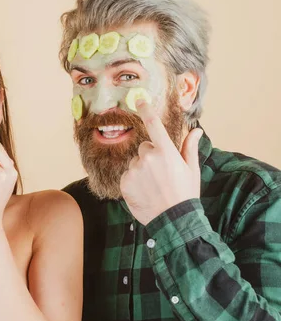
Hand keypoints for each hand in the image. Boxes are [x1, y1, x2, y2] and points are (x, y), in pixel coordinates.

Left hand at [120, 100, 202, 224]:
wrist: (173, 220)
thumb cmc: (185, 194)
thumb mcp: (191, 169)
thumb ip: (189, 147)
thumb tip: (196, 129)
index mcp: (166, 152)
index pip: (153, 125)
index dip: (146, 110)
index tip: (139, 99)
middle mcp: (148, 157)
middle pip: (145, 147)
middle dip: (151, 156)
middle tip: (162, 174)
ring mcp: (135, 170)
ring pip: (135, 162)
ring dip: (142, 169)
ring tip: (154, 185)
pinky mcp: (124, 181)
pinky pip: (127, 174)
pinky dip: (133, 181)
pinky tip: (144, 191)